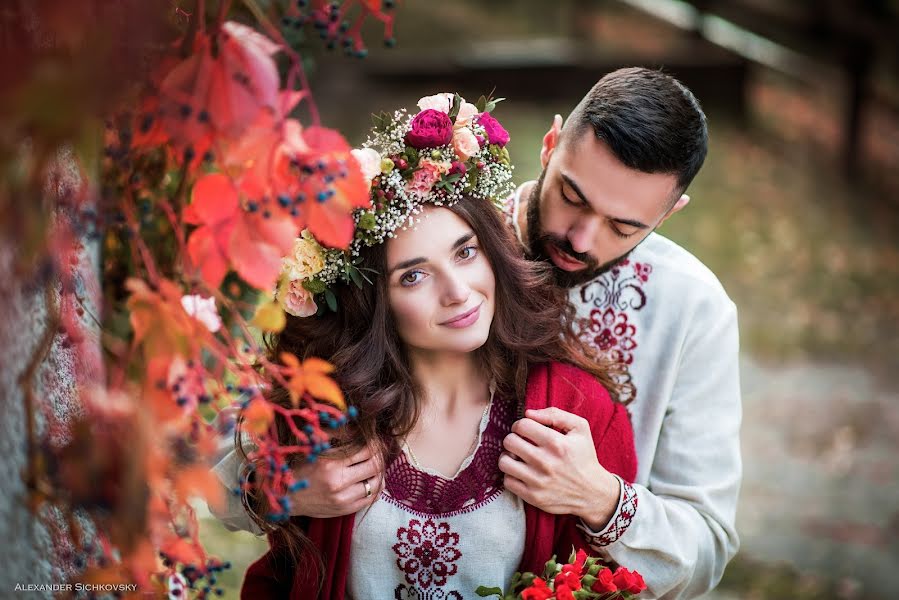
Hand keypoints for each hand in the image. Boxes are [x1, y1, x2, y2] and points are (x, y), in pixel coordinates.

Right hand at [287, 445, 384, 517]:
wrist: (286, 497)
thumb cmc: (300, 469)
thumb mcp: (315, 449)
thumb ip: (337, 436)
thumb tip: (359, 430)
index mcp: (331, 463)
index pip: (366, 450)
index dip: (374, 442)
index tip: (374, 439)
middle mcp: (339, 482)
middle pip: (374, 465)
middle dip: (380, 455)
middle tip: (378, 450)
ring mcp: (343, 499)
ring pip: (376, 483)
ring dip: (379, 472)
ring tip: (375, 465)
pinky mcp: (345, 510)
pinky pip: (371, 498)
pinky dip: (375, 488)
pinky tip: (370, 480)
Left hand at [499, 407, 618, 529]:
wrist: (593, 492)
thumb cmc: (584, 457)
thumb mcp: (580, 428)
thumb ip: (555, 414)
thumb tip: (529, 413)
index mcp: (556, 443)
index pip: (522, 425)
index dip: (520, 425)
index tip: (525, 430)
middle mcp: (546, 462)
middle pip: (509, 441)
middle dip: (513, 438)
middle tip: (520, 443)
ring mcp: (538, 481)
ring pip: (504, 462)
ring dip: (509, 457)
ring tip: (518, 457)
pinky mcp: (533, 497)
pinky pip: (507, 481)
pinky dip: (511, 475)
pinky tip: (521, 472)